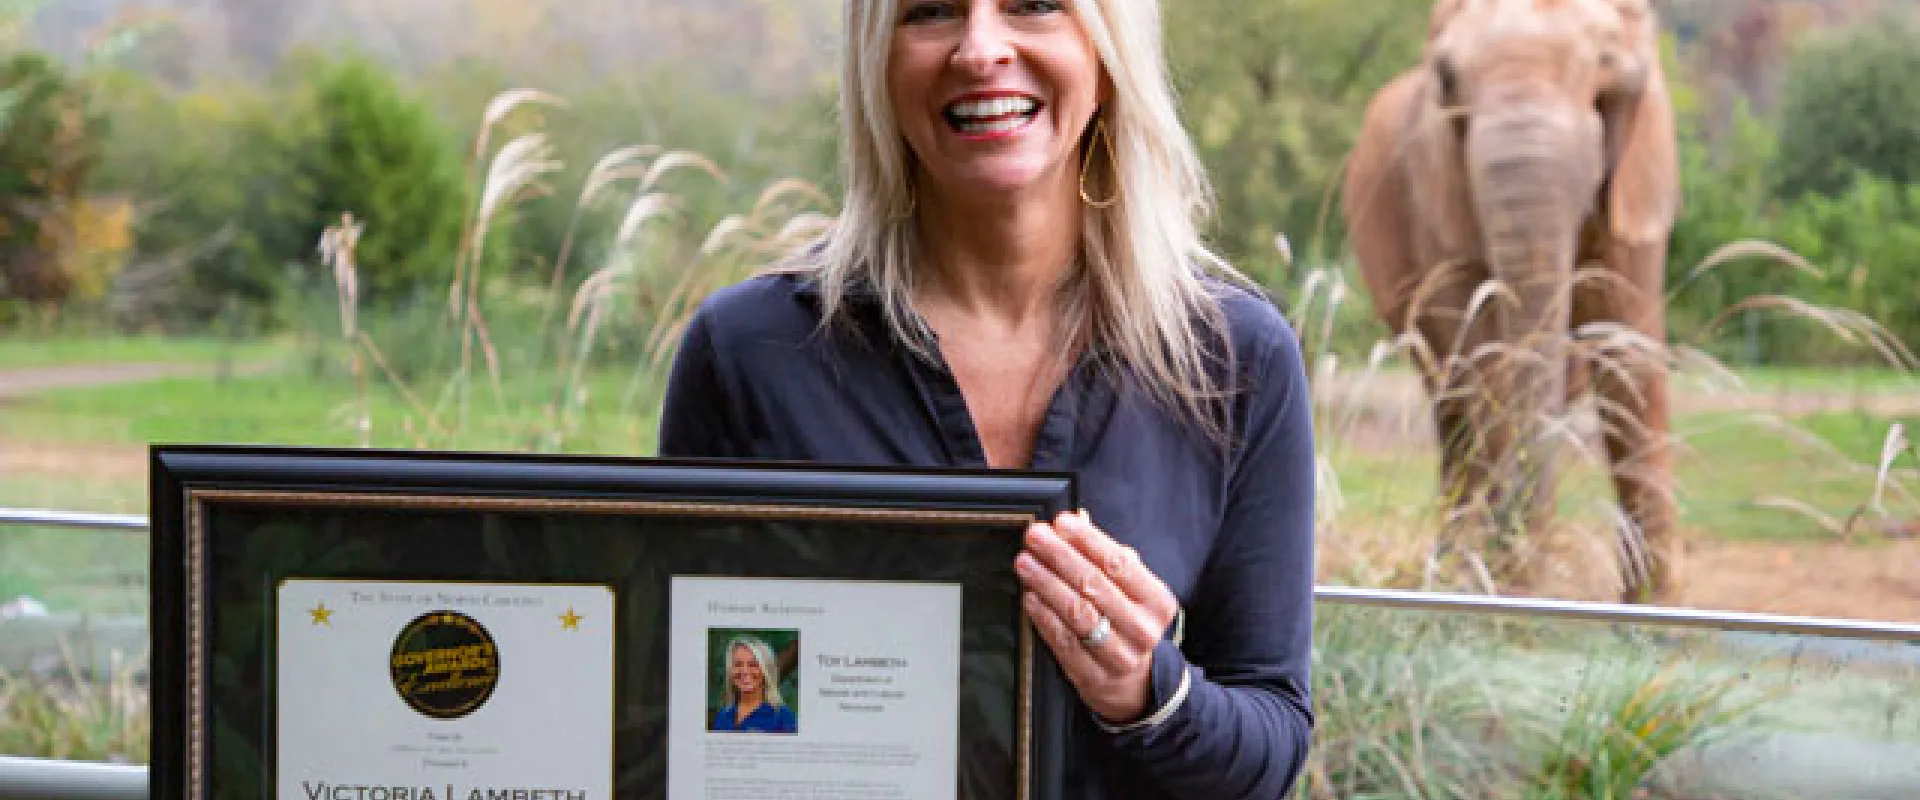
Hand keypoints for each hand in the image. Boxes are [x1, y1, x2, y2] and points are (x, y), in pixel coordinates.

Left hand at [1015, 509, 1179, 724]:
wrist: (1134, 682)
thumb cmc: (1126, 622)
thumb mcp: (1130, 590)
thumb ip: (1105, 557)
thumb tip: (1075, 522)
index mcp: (1157, 601)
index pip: (1120, 563)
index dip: (1088, 540)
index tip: (1061, 522)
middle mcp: (1142, 629)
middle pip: (1095, 585)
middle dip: (1059, 556)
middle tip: (1034, 537)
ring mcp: (1118, 655)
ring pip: (1077, 613)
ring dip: (1046, 584)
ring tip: (1025, 563)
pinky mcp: (1092, 676)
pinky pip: (1063, 641)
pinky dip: (1043, 616)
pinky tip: (1029, 597)